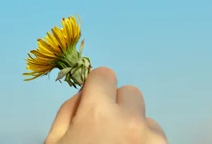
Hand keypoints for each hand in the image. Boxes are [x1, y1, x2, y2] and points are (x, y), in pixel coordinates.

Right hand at [45, 67, 167, 143]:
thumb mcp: (55, 140)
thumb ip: (69, 109)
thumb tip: (85, 92)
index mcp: (98, 113)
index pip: (104, 74)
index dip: (97, 87)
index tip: (94, 100)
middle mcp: (130, 121)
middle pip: (131, 92)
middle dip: (119, 106)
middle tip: (107, 129)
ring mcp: (151, 140)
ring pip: (147, 119)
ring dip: (135, 128)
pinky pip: (157, 139)